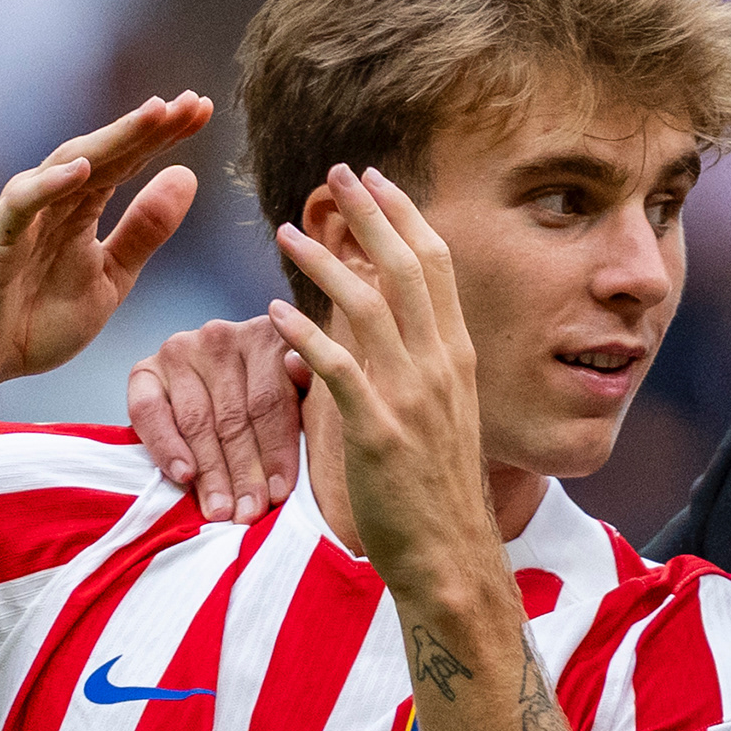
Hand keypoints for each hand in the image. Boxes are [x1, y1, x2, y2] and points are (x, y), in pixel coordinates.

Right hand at [0, 94, 210, 409]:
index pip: (128, 163)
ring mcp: (23, 218)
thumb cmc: (36, 319)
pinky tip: (83, 168)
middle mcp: (53, 203)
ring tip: (152, 116)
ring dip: (110, 140)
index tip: (203, 109)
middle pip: (105, 154)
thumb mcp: (111, 276)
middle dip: (147, 128)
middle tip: (191, 102)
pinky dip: (51, 184)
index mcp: (82, 211)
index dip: (163, 137)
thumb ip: (145, 230)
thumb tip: (188, 175)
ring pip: (67, 166)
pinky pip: (23, 204)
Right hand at [128, 316, 306, 521]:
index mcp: (268, 338)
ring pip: (196, 421)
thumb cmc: (276, 411)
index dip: (276, 451)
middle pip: (233, 416)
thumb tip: (300, 366)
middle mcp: (221, 336)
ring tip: (220, 511)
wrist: (227, 397)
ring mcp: (181, 350)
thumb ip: (307, 390)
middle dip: (243, 473)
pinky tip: (183, 476)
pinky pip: (149, 411)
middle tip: (249, 514)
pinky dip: (165, 446)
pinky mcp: (145, 370)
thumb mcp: (302, 399)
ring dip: (209, 472)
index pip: (270, 401)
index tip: (280, 494)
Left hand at [266, 164, 497, 594]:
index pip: (437, 265)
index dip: (405, 215)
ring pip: (370, 306)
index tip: (375, 180)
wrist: (451, 557)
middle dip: (370, 213)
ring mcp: (413, 398)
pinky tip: (273, 311)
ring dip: (325, 261)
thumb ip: (414, 362)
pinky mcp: (379, 432)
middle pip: (408, 267)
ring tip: (285, 231)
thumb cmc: (437, 491)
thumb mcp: (439, 413)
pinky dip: (305, 333)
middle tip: (335, 173)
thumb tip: (383, 319)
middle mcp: (441, 367)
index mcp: (457, 357)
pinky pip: (337, 368)